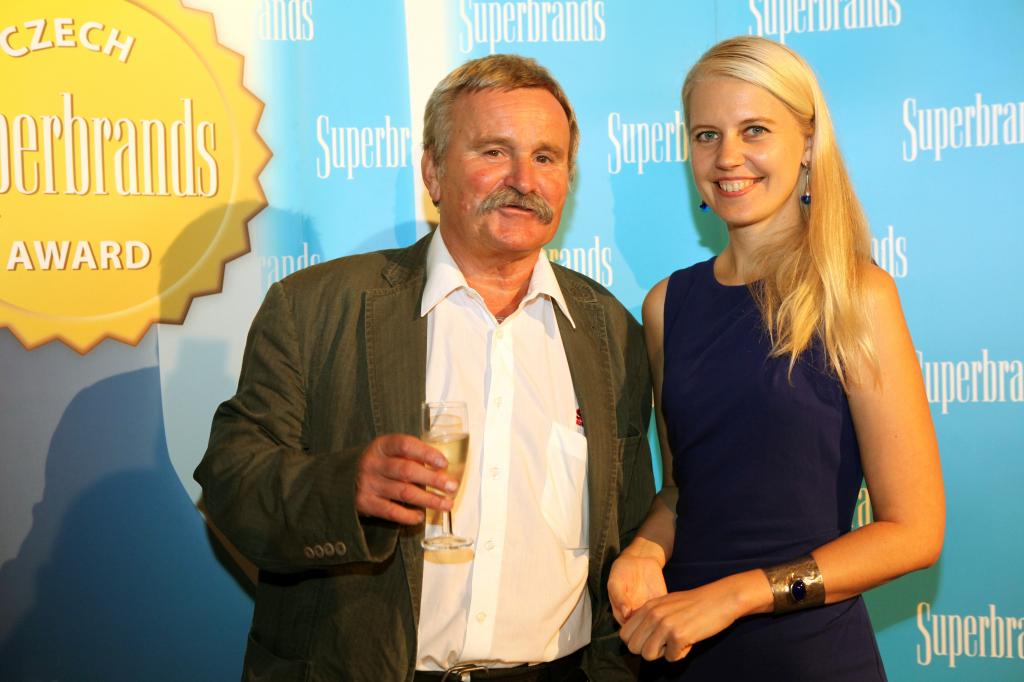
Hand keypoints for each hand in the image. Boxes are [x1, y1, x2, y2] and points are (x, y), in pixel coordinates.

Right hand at [355, 434, 457, 523]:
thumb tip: (441, 470)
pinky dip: (408, 515)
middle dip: (433, 479)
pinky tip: (420, 516)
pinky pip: (392, 511)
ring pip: (404, 493)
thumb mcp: (388, 452)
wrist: (342, 480)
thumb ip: (409, 456)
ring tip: (446, 504)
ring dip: (428, 500)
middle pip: (407, 471)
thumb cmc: (377, 464)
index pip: (405, 445)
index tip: (444, 463)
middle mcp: (373, 463)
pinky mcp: (366, 503)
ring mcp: (368, 484)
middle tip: (452, 487)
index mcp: (381, 445)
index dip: (426, 453)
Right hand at [608, 552, 666, 624]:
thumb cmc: (621, 571)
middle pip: (643, 631)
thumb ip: (619, 598)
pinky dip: (668, 613)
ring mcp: (650, 609)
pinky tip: (667, 606)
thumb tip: (625, 614)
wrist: (638, 558)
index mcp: (623, 614)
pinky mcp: (660, 602)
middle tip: (652, 621)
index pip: (629, 631)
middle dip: (649, 631)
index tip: (640, 627)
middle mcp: (636, 615)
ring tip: (659, 612)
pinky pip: (665, 613)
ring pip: (656, 624)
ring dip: (660, 624)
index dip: (635, 634)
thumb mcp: (616, 583)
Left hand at [620, 571, 768, 661]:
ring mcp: (665, 625)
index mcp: (648, 607)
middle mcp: (653, 615)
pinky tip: (689, 641)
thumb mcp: (665, 604)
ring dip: (662, 653)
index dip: (637, 642)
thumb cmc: (694, 604)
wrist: (719, 600)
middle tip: (664, 643)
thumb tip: (636, 638)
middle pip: (633, 647)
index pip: (624, 634)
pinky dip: (680, 654)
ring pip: (648, 655)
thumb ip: (650, 617)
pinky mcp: (678, 636)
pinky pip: (670, 658)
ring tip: (675, 642)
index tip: (651, 640)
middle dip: (648, 650)